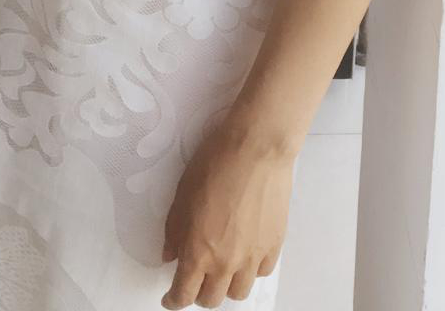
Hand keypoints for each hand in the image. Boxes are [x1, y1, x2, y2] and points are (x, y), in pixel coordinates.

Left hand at [160, 119, 294, 307]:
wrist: (256, 148)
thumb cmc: (215, 164)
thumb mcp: (181, 195)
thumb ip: (174, 231)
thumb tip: (171, 254)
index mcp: (198, 252)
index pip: (183, 295)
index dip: (173, 301)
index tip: (170, 298)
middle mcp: (225, 262)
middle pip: (211, 299)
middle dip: (198, 294)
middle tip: (195, 279)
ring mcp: (252, 256)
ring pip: (238, 293)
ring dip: (226, 286)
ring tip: (223, 270)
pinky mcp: (274, 245)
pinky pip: (261, 272)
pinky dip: (251, 270)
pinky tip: (246, 254)